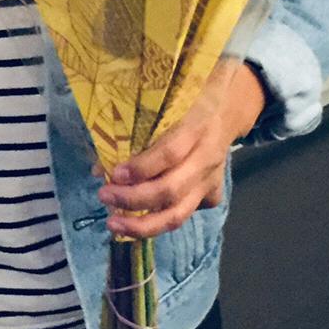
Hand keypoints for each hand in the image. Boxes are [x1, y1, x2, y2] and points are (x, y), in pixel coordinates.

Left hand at [97, 62, 265, 239]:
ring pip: (178, 214)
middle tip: (104, 195)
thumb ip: (134, 132)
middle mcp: (206, 158)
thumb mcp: (165, 105)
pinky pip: (183, 213)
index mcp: (196, 128)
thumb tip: (100, 168)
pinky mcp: (211, 196)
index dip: (141, 168)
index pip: (169, 154)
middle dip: (133, 199)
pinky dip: (158, 219)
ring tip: (114, 224)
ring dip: (143, 225)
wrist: (227, 111)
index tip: (113, 175)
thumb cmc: (188, 103)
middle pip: (171, 190)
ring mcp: (210, 181)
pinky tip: (136, 220)